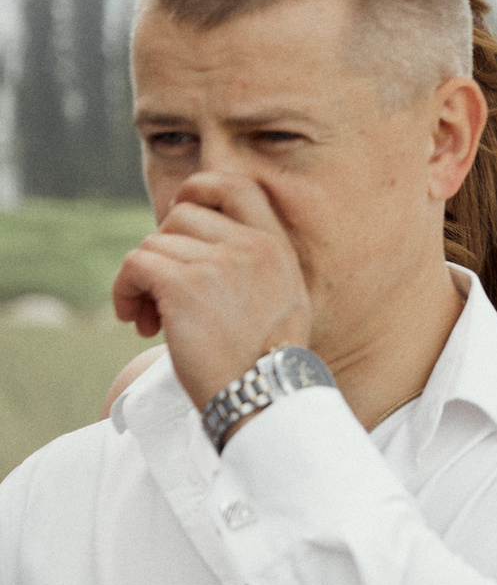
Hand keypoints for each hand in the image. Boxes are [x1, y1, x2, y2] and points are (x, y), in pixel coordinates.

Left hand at [109, 172, 311, 406]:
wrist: (266, 397)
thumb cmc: (268, 363)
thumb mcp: (283, 301)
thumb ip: (253, 265)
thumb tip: (194, 245)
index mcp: (276, 247)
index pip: (235, 186)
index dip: (198, 191)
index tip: (179, 220)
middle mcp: (250, 247)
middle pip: (180, 217)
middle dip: (163, 251)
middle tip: (162, 297)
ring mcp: (217, 263)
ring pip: (152, 245)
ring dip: (142, 281)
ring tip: (153, 320)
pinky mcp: (183, 284)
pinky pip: (135, 265)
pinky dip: (125, 292)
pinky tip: (138, 322)